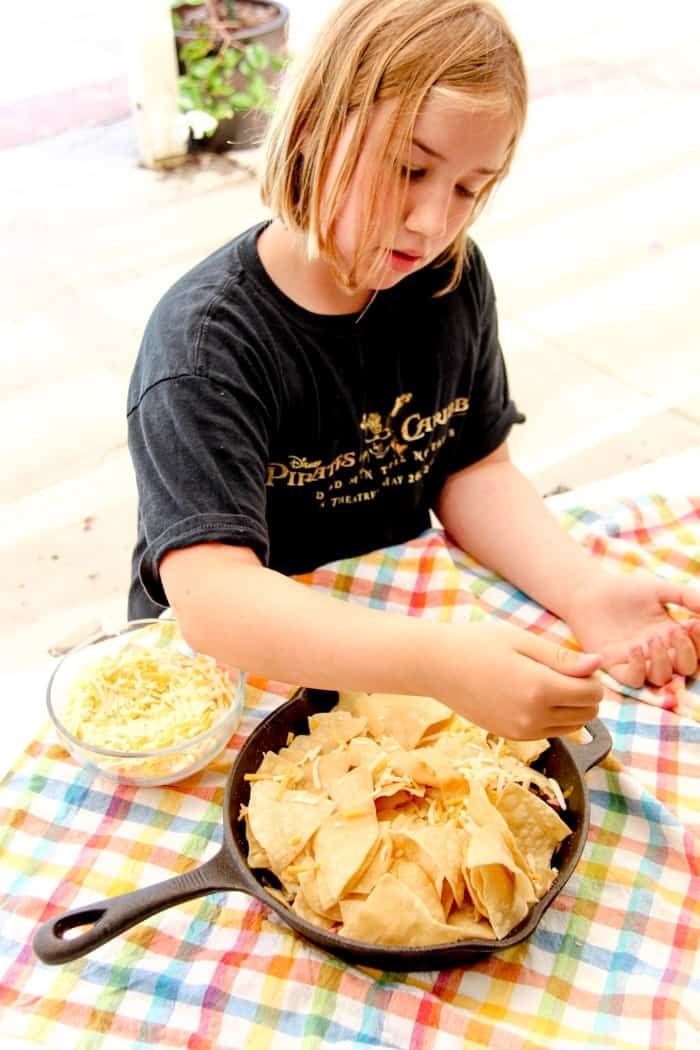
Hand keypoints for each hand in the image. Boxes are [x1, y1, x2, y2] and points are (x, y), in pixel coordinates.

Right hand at [436, 621, 602, 739]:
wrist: (436, 666)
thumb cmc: (478, 644)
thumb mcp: (522, 641)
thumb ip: (563, 657)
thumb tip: (598, 664)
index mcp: (540, 689)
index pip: (592, 693)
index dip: (591, 676)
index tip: (574, 662)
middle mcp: (533, 717)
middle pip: (588, 714)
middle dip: (584, 693)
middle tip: (560, 670)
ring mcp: (522, 731)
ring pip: (572, 727)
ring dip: (571, 707)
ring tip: (545, 682)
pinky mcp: (511, 737)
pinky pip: (550, 733)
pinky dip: (552, 717)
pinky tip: (532, 696)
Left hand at [565, 574, 699, 687]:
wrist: (589, 590)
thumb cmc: (624, 590)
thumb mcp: (660, 590)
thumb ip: (687, 597)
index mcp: (672, 636)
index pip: (697, 651)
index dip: (699, 642)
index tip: (693, 623)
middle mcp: (658, 652)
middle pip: (684, 668)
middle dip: (686, 652)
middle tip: (675, 630)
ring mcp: (637, 661)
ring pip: (661, 677)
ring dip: (663, 661)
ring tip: (653, 638)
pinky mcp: (614, 665)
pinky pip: (633, 680)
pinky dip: (639, 668)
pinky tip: (635, 648)